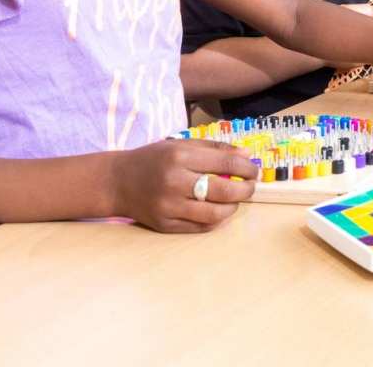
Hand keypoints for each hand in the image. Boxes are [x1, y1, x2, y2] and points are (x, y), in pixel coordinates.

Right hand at [113, 138, 257, 233]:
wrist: (118, 182)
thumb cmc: (153, 159)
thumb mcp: (180, 144)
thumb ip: (214, 149)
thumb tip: (245, 156)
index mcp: (180, 157)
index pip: (225, 164)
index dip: (246, 168)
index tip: (254, 170)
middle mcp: (175, 182)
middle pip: (223, 191)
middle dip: (245, 190)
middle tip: (251, 187)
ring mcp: (169, 207)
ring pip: (215, 214)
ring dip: (233, 207)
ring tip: (235, 199)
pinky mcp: (165, 225)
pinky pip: (200, 227)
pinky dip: (215, 220)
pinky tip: (219, 210)